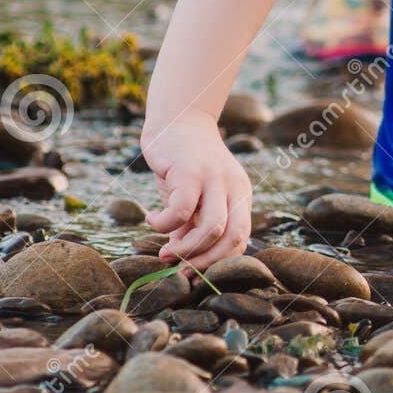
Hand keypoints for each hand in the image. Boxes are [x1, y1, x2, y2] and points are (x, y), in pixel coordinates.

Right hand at [140, 114, 252, 271]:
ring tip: (164, 253)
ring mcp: (215, 178)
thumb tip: (181, 259)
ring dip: (187, 249)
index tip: (193, 273)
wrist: (176, 119)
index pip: (240, 239)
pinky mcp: (191, 171)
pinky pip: (182, 209)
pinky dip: (165, 224)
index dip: (218, 261)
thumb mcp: (194, 198)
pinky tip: (152, 221)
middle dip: (206, 262)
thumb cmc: (183, 165)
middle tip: (181, 271)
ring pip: (213, 228)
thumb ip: (192, 226)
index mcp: (240, 196)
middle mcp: (234, 187)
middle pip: (233, 237)